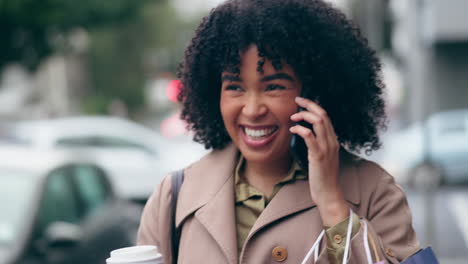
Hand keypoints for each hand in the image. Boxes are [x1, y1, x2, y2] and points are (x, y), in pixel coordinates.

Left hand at [289, 97, 348, 226]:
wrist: (328, 193)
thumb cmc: (322, 177)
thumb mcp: (322, 157)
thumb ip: (318, 145)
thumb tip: (306, 134)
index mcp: (333, 140)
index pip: (326, 116)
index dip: (314, 106)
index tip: (303, 102)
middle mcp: (332, 141)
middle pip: (323, 114)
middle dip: (309, 104)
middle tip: (297, 100)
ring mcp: (327, 148)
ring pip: (318, 121)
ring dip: (304, 115)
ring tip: (293, 116)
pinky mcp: (318, 156)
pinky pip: (309, 136)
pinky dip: (300, 129)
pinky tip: (293, 129)